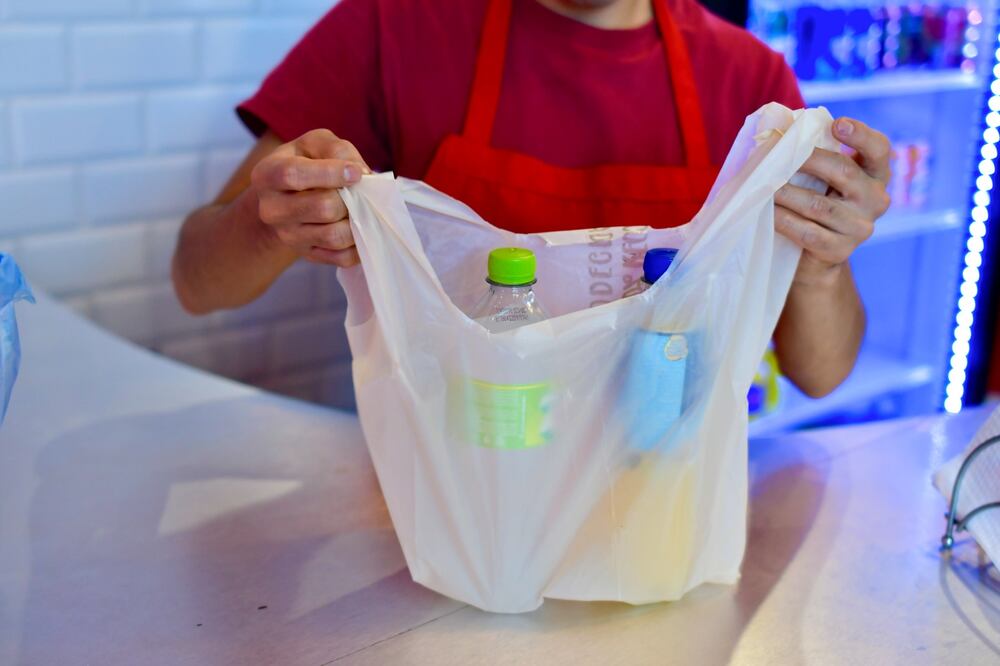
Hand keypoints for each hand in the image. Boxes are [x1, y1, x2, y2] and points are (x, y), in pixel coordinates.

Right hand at [250, 129, 369, 266]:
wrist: (287, 198)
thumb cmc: (304, 163)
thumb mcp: (313, 143)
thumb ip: (335, 149)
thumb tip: (360, 173)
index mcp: (267, 175)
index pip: (294, 175)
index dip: (331, 173)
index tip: (356, 173)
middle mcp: (271, 210)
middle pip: (322, 208)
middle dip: (350, 198)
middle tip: (359, 192)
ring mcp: (288, 236)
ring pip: (334, 235)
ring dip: (357, 221)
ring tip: (360, 208)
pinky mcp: (307, 255)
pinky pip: (342, 258)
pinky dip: (358, 244)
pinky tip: (358, 226)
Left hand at [774, 117, 890, 286]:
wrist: (816, 256)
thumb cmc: (817, 202)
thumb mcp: (824, 178)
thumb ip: (817, 156)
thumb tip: (782, 130)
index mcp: (875, 175)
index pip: (878, 149)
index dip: (860, 135)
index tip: (837, 124)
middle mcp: (875, 199)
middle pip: (844, 171)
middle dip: (808, 160)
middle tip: (780, 156)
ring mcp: (860, 227)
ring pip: (819, 204)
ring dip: (787, 193)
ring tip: (764, 186)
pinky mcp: (840, 249)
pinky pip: (807, 231)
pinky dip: (784, 220)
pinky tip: (769, 212)